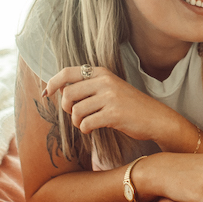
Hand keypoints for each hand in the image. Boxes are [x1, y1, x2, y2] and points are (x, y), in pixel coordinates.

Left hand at [44, 64, 178, 142]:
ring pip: (75, 111)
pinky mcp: (113, 114)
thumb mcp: (110, 87)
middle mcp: (105, 81)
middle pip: (68, 94)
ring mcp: (110, 97)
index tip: (46, 93)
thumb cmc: (130, 105)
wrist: (156, 118)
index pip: (67, 72)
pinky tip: (92, 129)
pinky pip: (86, 123)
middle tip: (75, 114)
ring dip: (77, 121)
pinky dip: (85, 129)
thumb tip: (60, 89)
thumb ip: (89, 85)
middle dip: (66, 108)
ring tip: (86, 123)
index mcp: (102, 72)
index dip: (52, 82)